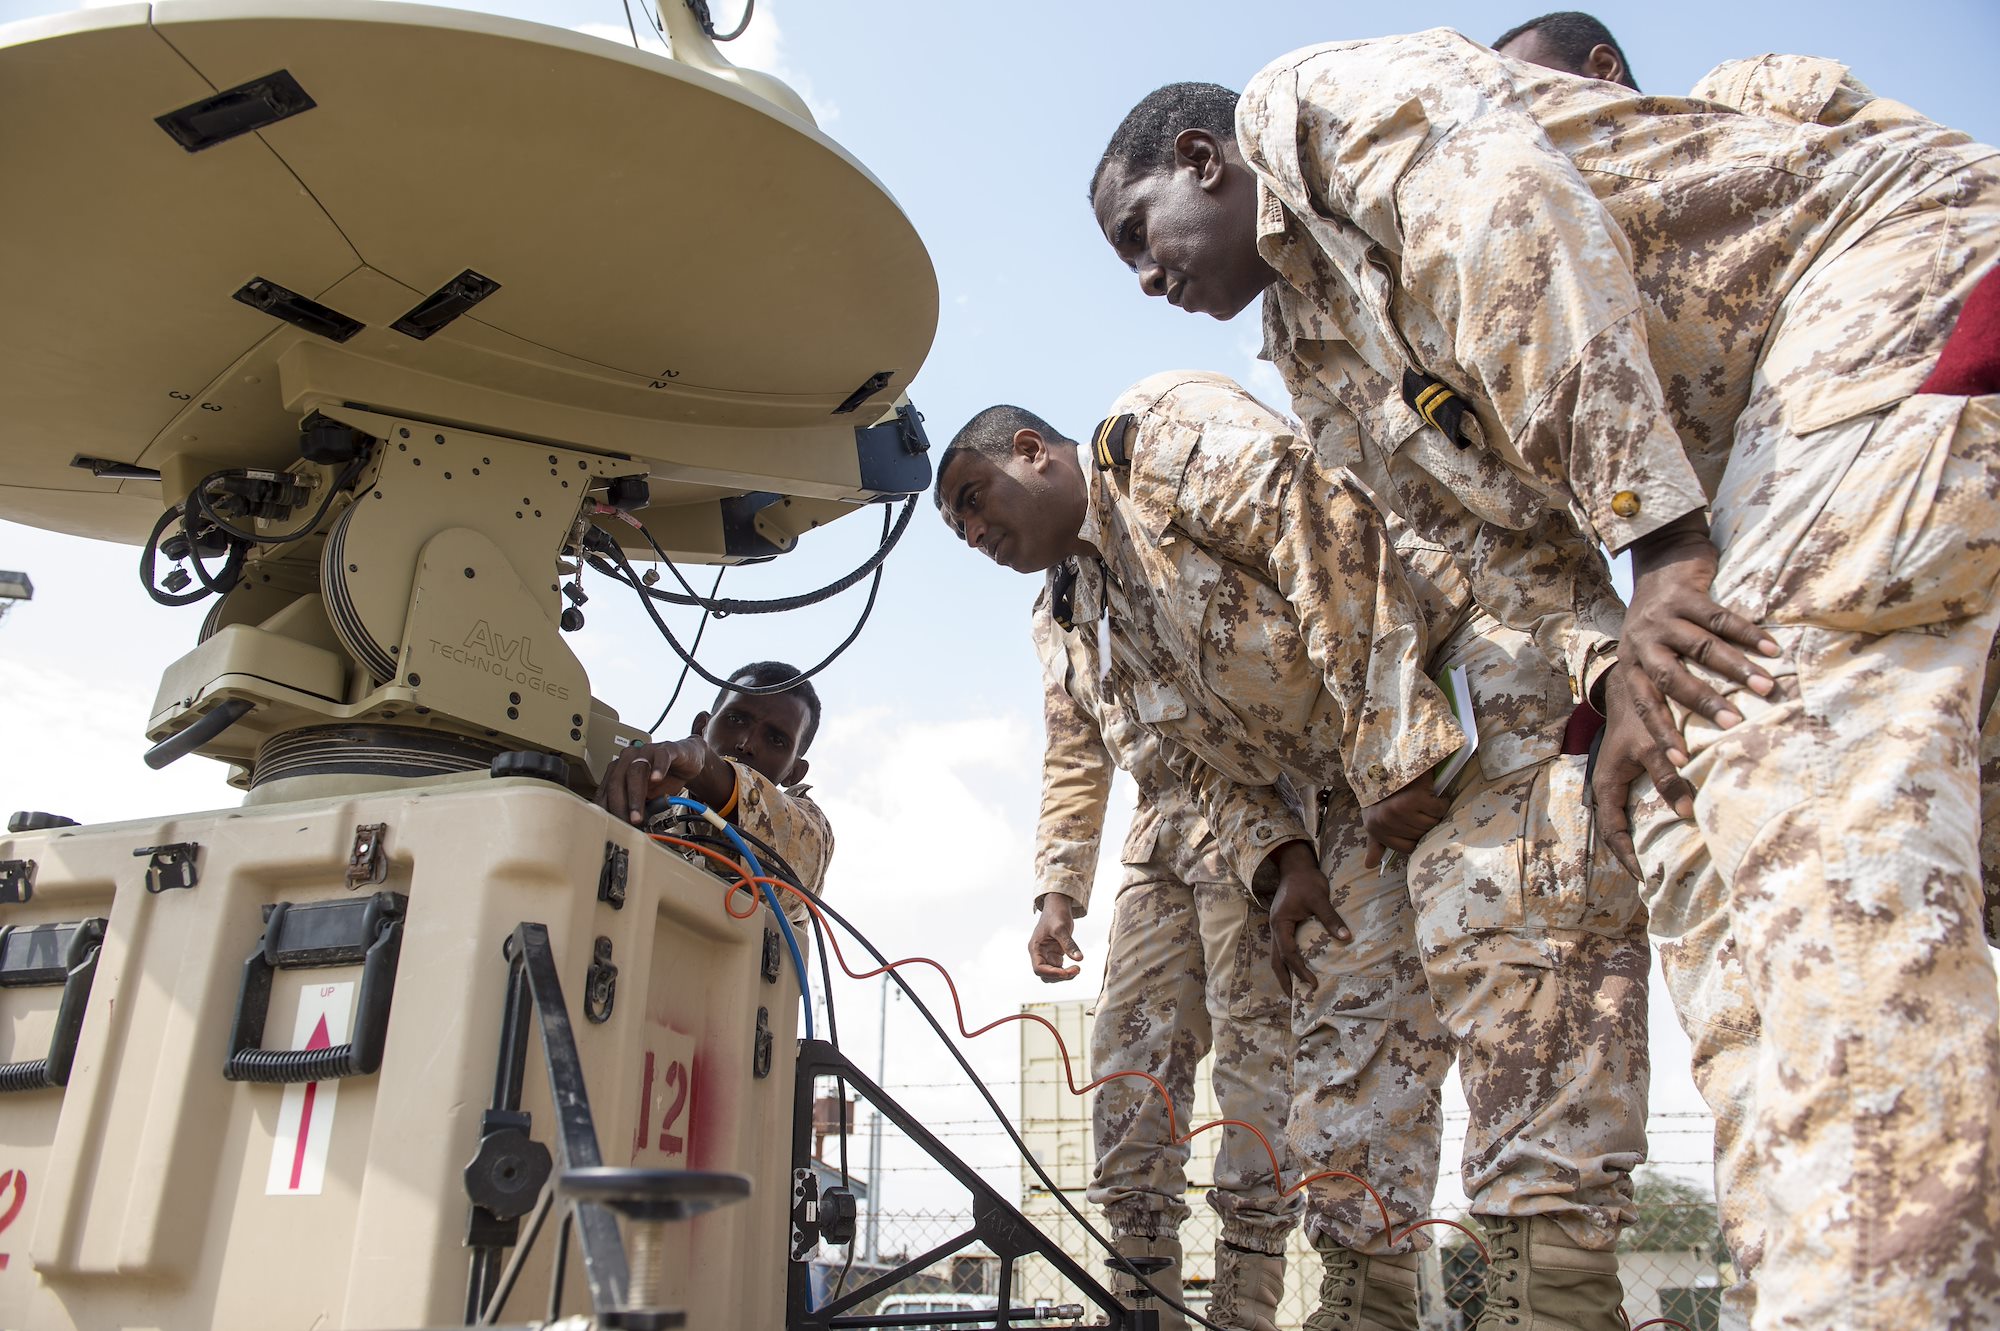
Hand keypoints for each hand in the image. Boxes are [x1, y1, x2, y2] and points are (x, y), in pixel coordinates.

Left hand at [595, 738, 706, 824]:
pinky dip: (658, 769)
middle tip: (626, 825)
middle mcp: (629, 758)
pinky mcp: (667, 749)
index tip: (613, 827)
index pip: (607, 790)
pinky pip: (661, 756)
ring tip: (638, 816)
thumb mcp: (646, 797)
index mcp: (619, 769)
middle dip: (620, 806)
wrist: (686, 761)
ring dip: (635, 796)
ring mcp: (647, 751)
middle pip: (617, 781)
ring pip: (636, 771)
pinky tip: (657, 780)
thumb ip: (634, 806)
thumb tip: (623, 827)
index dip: (608, 810)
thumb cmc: (663, 778)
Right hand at [1028, 895, 1084, 981]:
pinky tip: (1076, 966)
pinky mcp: (1055, 955)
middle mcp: (1039, 953)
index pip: (1038, 968)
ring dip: (1064, 975)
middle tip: (1076, 969)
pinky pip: (1059, 969)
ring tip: (1077, 969)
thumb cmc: (1055, 914)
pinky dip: (1067, 971)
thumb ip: (1069, 944)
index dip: (1052, 973)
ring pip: (1052, 974)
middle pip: (1045, 974)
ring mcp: (1047, 955)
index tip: (1066, 972)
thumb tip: (1079, 959)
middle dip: (1060, 976)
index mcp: (1035, 948)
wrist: (1057, 906)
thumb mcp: (1062, 928)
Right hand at [1267, 840, 1349, 994]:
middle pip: (1276, 960)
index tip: (1313, 984)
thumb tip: (1346, 937)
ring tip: (1293, 990)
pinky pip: (1283, 948)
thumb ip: (1331, 918)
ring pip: (1277, 956)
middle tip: (1295, 999)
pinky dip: (1288, 962)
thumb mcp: (1319, 898)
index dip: (1300, 971)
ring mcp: (1278, 927)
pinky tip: (1297, 969)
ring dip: (1284, 973)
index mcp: (1280, 924)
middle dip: (1285, 980)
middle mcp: (1276, 928)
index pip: (1289, 954)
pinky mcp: (1284, 925)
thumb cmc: (1306, 881)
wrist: (1295, 866)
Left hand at [1359, 777, 1449, 866]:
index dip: (1418, 837)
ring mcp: (1399, 811)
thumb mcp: (1374, 816)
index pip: (1408, 847)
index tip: (1419, 823)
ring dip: (1435, 813)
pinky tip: (1433, 794)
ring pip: (1431, 823)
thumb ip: (1375, 842)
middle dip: (1427, 822)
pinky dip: (1441, 802)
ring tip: (1427, 801)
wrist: (1387, 756)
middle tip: (1423, 808)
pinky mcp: (1414, 799)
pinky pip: (1438, 809)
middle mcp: (1385, 822)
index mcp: (1375, 828)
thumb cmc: (1382, 790)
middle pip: (1421, 835)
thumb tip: (1370, 865)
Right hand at [1589, 662, 1691, 878]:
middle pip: (1620, 832)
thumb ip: (1668, 778)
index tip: (1647, 876)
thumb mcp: (1652, 747)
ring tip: (1666, 859)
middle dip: (1636, 855)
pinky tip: (1677, 828)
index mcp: (1607, 785)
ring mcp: (1624, 783)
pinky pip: (1642, 807)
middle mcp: (1613, 788)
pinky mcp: (1638, 775)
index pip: (1614, 833)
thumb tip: (1688, 814)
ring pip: (1630, 821)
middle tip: (1658, 877)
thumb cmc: (1639, 713)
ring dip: (1646, 840)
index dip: (1629, 857)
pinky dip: (1656, 821)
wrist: (1632, 683)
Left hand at [1623, 516, 1778, 763]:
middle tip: (1734, 722)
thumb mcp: (1649, 653)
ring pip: (1701, 647)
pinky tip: (1771, 648)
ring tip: (1766, 687)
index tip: (1680, 759)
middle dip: (1703, 702)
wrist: (1659, 560)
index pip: (1644, 705)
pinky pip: (1719, 617)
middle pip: (1670, 679)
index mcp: (1632, 664)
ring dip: (1736, 668)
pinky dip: (1747, 633)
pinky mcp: (1684, 594)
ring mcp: (1662, 617)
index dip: (1661, 732)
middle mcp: (1642, 643)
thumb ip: (1663, 685)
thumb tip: (1689, 731)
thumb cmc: (1661, 621)